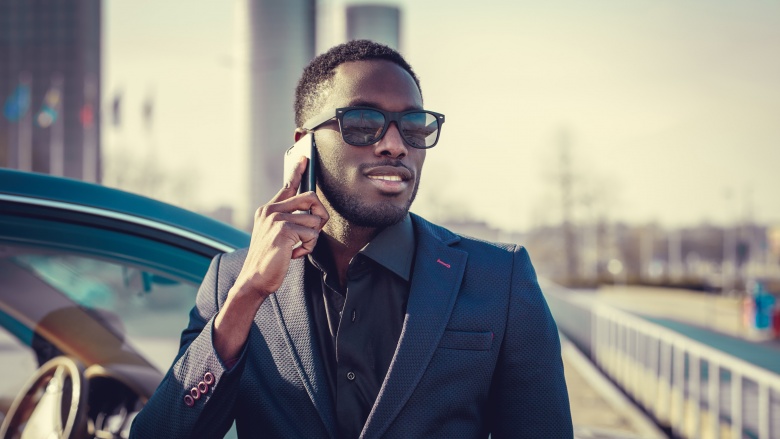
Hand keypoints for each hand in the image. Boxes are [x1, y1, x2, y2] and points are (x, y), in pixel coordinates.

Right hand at [234, 156, 328, 297]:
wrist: (254, 278)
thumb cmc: (269, 260)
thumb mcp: (276, 235)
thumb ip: (289, 221)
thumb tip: (313, 213)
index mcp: (268, 210)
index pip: (287, 186)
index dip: (297, 170)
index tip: (304, 156)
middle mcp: (271, 210)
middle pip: (311, 198)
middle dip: (320, 216)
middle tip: (312, 232)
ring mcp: (276, 219)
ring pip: (315, 221)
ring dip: (312, 239)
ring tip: (296, 248)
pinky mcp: (283, 230)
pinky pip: (312, 235)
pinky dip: (308, 248)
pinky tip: (294, 254)